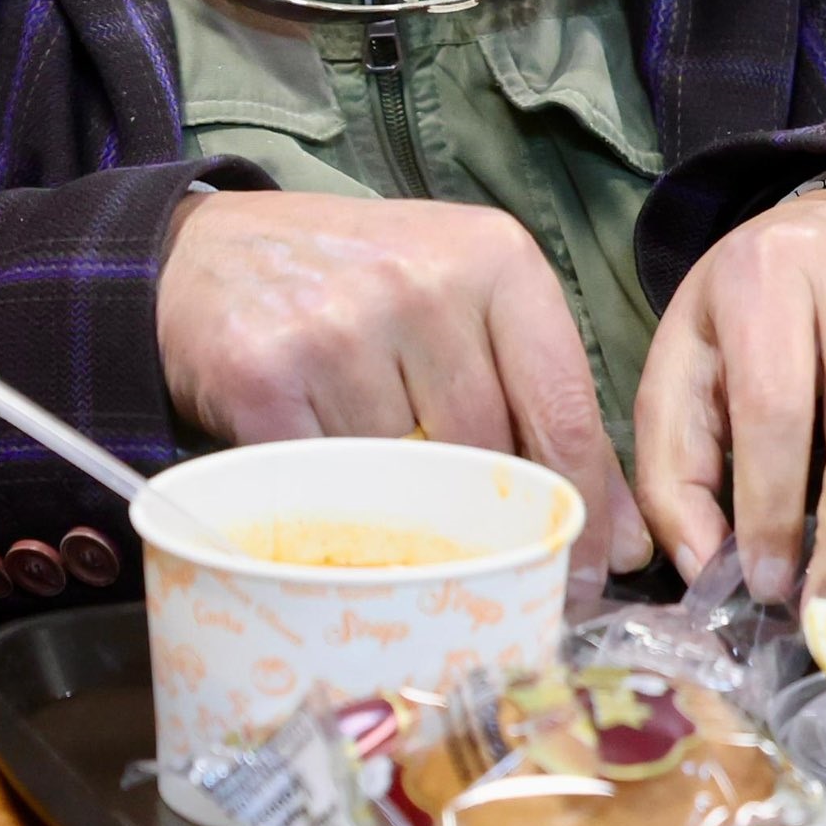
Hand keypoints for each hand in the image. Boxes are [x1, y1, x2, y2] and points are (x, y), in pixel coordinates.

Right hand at [156, 188, 648, 571]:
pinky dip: (330, 507)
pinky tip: (323, 494)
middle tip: (486, 568)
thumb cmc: (356, 290)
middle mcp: (423, 282)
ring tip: (382, 503)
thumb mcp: (463, 314)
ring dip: (400, 511)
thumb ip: (543, 406)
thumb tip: (623, 538)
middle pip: (488, 454)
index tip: (591, 570)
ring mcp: (340, 325)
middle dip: (491, 525)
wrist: (202, 255)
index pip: (563, 405)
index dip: (582, 503)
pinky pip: (324, 484)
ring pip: (406, 477)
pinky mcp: (264, 372)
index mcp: (495, 260)